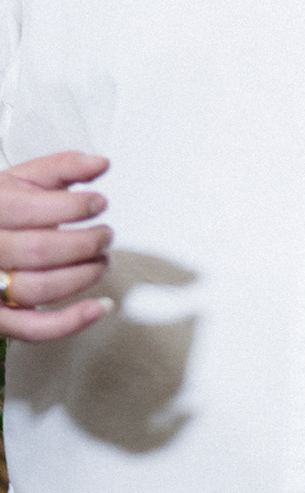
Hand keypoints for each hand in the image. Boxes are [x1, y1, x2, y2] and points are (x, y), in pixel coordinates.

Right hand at [0, 153, 115, 341]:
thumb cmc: (0, 212)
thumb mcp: (21, 181)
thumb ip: (61, 167)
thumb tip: (100, 163)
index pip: (31, 209)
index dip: (72, 207)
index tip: (98, 203)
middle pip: (39, 250)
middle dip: (85, 243)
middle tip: (105, 235)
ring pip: (39, 288)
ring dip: (83, 277)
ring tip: (102, 262)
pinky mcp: (0, 317)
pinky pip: (32, 329)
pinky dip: (71, 322)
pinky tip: (99, 307)